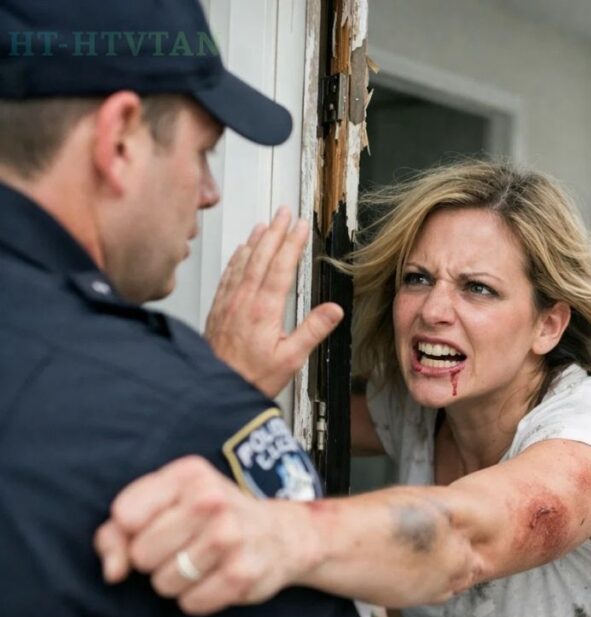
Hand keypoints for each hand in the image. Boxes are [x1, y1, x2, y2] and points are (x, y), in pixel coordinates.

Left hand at [93, 457, 318, 614]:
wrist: (281, 534)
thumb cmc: (210, 518)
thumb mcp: (165, 505)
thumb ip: (118, 532)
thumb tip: (113, 572)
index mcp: (188, 474)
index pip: (124, 515)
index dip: (130, 532)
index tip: (154, 527)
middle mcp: (211, 499)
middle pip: (141, 554)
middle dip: (154, 560)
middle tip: (184, 546)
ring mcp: (229, 536)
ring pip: (163, 583)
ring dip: (176, 581)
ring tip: (201, 563)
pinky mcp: (242, 573)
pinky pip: (190, 603)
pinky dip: (196, 599)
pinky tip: (216, 578)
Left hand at [205, 207, 343, 397]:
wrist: (216, 389)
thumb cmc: (251, 377)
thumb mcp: (290, 359)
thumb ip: (312, 331)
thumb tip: (333, 310)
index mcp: (264, 309)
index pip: (281, 267)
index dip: (292, 243)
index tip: (300, 226)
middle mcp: (244, 300)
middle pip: (261, 257)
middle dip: (275, 231)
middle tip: (283, 212)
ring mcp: (229, 302)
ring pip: (243, 262)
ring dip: (255, 240)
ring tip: (264, 224)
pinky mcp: (218, 309)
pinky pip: (228, 274)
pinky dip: (236, 258)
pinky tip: (240, 251)